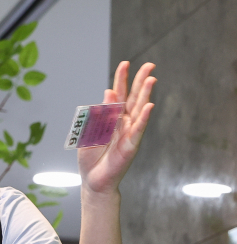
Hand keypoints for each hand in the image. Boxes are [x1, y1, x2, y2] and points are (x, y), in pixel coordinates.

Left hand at [78, 61, 155, 193]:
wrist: (93, 180)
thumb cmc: (91, 157)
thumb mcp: (91, 131)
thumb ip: (101, 113)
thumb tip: (109, 92)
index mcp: (111, 117)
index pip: (118, 94)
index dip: (121, 79)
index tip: (125, 64)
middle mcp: (123, 122)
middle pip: (134, 98)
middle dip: (141, 81)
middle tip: (150, 65)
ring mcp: (129, 132)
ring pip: (139, 110)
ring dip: (146, 94)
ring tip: (152, 79)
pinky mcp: (131, 145)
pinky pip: (138, 129)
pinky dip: (144, 118)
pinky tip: (150, 106)